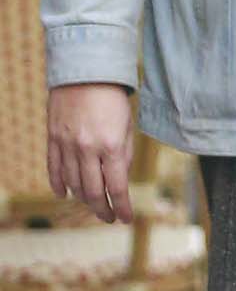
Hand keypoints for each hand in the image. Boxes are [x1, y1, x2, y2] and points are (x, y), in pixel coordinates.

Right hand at [47, 83, 135, 223]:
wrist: (84, 72)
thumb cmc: (112, 99)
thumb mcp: (127, 126)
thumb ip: (124, 155)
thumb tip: (119, 181)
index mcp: (111, 146)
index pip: (117, 188)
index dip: (122, 207)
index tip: (125, 218)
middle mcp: (87, 149)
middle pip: (93, 192)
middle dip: (103, 210)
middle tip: (109, 217)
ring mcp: (66, 145)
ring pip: (72, 184)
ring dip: (83, 199)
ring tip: (93, 204)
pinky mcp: (52, 138)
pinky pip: (53, 169)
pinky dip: (59, 185)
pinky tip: (65, 195)